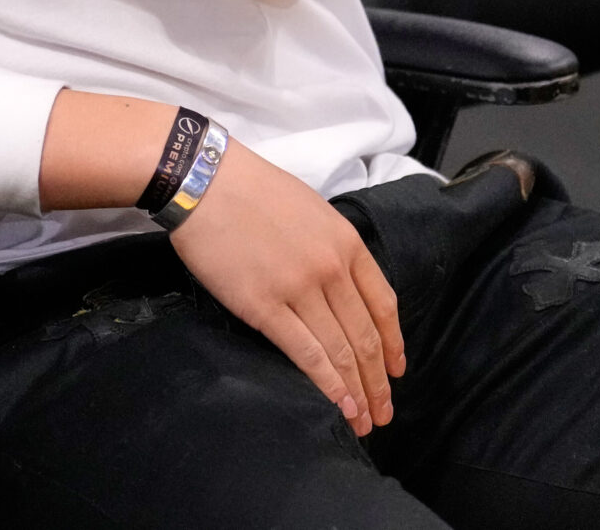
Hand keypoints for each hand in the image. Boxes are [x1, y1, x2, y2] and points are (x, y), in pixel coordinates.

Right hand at [166, 137, 403, 437]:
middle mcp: (331, 269)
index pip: (384, 304)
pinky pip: (306, 353)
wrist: (203, 179)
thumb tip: (338, 283)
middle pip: (366, 336)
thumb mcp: (310, 208)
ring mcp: (299, 288)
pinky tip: (338, 404)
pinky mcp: (264, 306)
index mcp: (346, 243)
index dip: (394, 344)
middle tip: (382, 411)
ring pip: (341, 351)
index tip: (396, 371)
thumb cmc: (250, 188)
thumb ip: (331, 245)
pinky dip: (327, 384)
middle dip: (378, 381)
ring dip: (357, 391)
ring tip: (363, 419)